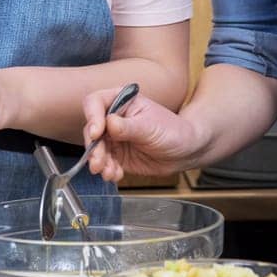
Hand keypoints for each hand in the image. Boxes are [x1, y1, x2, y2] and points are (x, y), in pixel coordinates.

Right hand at [81, 89, 204, 182]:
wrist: (185, 151)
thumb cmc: (173, 130)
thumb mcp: (150, 127)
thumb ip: (128, 126)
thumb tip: (109, 124)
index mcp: (121, 101)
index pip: (95, 103)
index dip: (92, 117)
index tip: (97, 133)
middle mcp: (114, 118)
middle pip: (91, 129)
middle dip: (94, 148)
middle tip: (97, 162)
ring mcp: (114, 137)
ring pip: (96, 149)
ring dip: (99, 162)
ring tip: (109, 172)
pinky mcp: (117, 155)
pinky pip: (105, 163)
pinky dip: (108, 170)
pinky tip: (116, 174)